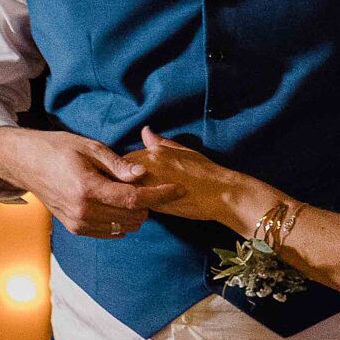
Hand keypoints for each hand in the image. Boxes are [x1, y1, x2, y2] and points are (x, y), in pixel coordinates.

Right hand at [0, 126, 184, 236]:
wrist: (27, 164)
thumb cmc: (59, 149)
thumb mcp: (91, 148)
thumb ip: (118, 165)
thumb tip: (143, 174)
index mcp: (88, 189)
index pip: (134, 199)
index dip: (160, 195)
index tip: (179, 188)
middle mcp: (83, 211)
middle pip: (132, 217)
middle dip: (149, 203)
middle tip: (154, 185)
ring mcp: (78, 224)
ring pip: (124, 228)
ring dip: (136, 213)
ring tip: (135, 192)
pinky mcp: (76, 229)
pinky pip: (110, 232)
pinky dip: (121, 220)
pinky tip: (120, 202)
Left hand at [118, 127, 257, 225]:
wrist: (222, 193)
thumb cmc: (206, 172)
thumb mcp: (183, 151)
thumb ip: (160, 143)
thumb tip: (145, 131)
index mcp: (154, 151)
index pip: (123, 158)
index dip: (121, 169)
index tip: (122, 177)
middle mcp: (148, 164)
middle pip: (118, 173)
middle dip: (117, 181)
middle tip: (120, 190)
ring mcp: (150, 183)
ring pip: (123, 187)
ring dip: (122, 193)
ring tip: (126, 200)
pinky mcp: (153, 202)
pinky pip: (133, 202)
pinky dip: (131, 204)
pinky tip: (136, 209)